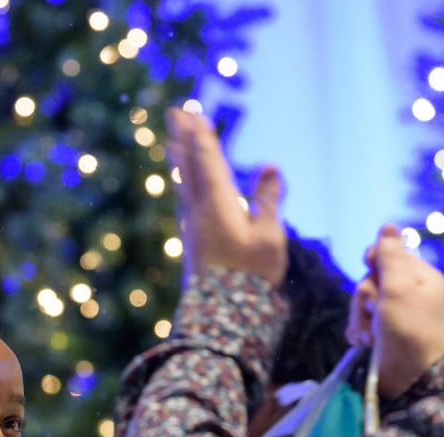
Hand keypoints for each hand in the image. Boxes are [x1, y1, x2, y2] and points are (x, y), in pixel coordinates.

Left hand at [164, 107, 286, 286]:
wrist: (222, 316)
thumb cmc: (251, 276)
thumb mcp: (268, 236)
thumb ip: (268, 199)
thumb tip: (269, 166)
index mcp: (218, 204)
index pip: (208, 160)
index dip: (201, 135)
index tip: (192, 112)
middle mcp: (199, 210)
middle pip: (190, 166)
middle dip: (185, 138)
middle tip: (175, 113)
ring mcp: (193, 226)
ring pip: (185, 183)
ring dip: (181, 157)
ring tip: (174, 139)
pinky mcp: (194, 240)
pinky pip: (188, 199)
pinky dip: (186, 181)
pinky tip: (186, 183)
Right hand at [346, 225, 443, 397]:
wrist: (409, 378)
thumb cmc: (408, 330)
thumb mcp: (399, 288)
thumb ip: (390, 256)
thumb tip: (388, 225)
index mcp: (422, 278)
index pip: (391, 255)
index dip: (375, 260)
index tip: (368, 265)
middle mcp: (409, 293)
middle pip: (373, 278)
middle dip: (366, 296)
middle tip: (375, 312)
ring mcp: (395, 314)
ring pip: (363, 301)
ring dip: (361, 317)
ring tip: (370, 335)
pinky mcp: (382, 332)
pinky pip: (362, 321)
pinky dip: (359, 330)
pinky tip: (363, 342)